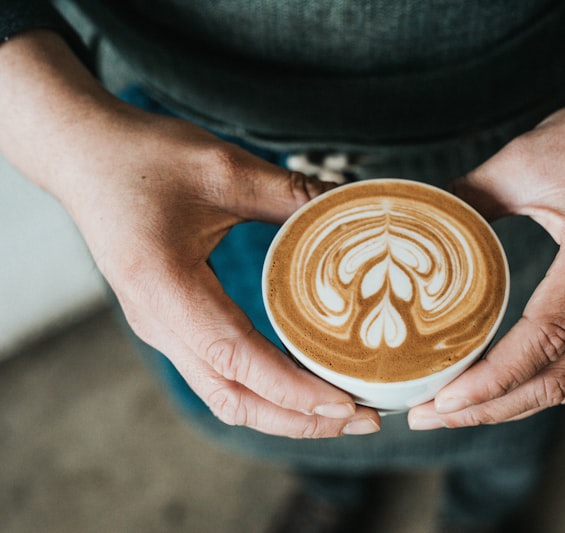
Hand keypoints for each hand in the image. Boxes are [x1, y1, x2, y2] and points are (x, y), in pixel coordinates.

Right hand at [0, 31, 380, 437]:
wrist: (81, 154)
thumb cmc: (143, 156)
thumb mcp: (224, 168)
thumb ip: (291, 194)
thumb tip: (354, 207)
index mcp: (166, 289)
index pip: (237, 360)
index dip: (293, 391)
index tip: (346, 405)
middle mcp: (158, 323)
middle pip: (233, 398)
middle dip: (300, 419)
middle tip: (363, 419)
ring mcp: (160, 328)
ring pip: (225, 395)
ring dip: (283, 412)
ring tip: (341, 411)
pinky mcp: (169, 322)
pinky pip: (218, 374)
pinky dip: (264, 391)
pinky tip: (302, 381)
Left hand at [409, 53, 564, 428]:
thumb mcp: (524, 159)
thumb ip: (467, 198)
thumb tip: (414, 226)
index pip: (547, 338)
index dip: (493, 378)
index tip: (443, 399)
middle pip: (558, 377)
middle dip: (491, 407)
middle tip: (429, 415)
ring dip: (511, 402)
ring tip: (453, 409)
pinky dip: (534, 381)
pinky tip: (495, 382)